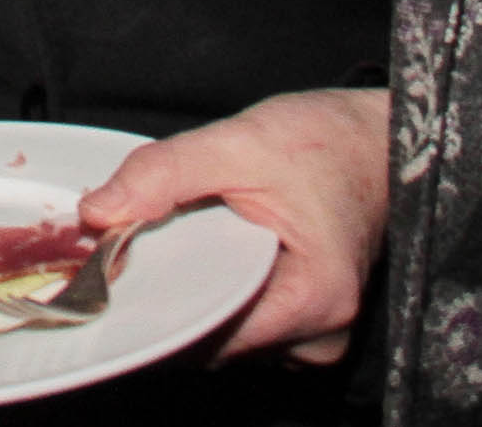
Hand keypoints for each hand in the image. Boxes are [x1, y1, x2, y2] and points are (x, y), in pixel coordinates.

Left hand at [81, 88, 388, 365]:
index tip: (106, 277)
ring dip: (190, 295)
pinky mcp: (304, 319)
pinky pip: (242, 320)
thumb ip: (164, 173)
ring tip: (165, 245)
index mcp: (312, 301)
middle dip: (166, 298)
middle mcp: (318, 335)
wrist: (382, 141)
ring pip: (225, 334)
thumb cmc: (328, 142)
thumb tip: (98, 212)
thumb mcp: (240, 140)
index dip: (151, 307)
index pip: (206, 337)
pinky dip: (214, 291)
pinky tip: (200, 253)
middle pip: (212, 340)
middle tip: (124, 250)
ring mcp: (314, 334)